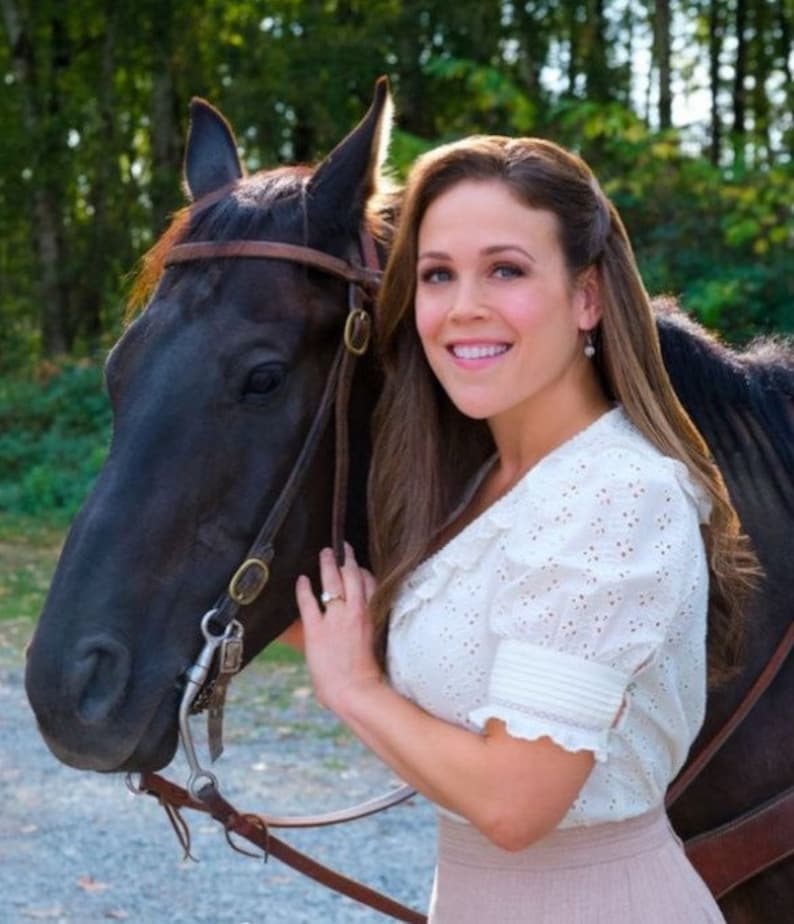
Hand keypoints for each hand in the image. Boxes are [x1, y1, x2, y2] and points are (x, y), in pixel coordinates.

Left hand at [295, 543, 382, 715]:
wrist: (356, 692)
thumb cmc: (369, 678)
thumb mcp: (377, 647)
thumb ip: (370, 631)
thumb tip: (365, 629)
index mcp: (373, 616)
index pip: (371, 583)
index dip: (363, 572)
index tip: (357, 567)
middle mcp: (356, 612)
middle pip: (353, 576)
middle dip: (347, 559)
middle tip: (342, 548)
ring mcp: (336, 619)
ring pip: (333, 582)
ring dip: (328, 564)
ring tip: (325, 553)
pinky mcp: (317, 629)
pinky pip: (308, 602)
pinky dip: (304, 589)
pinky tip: (301, 580)